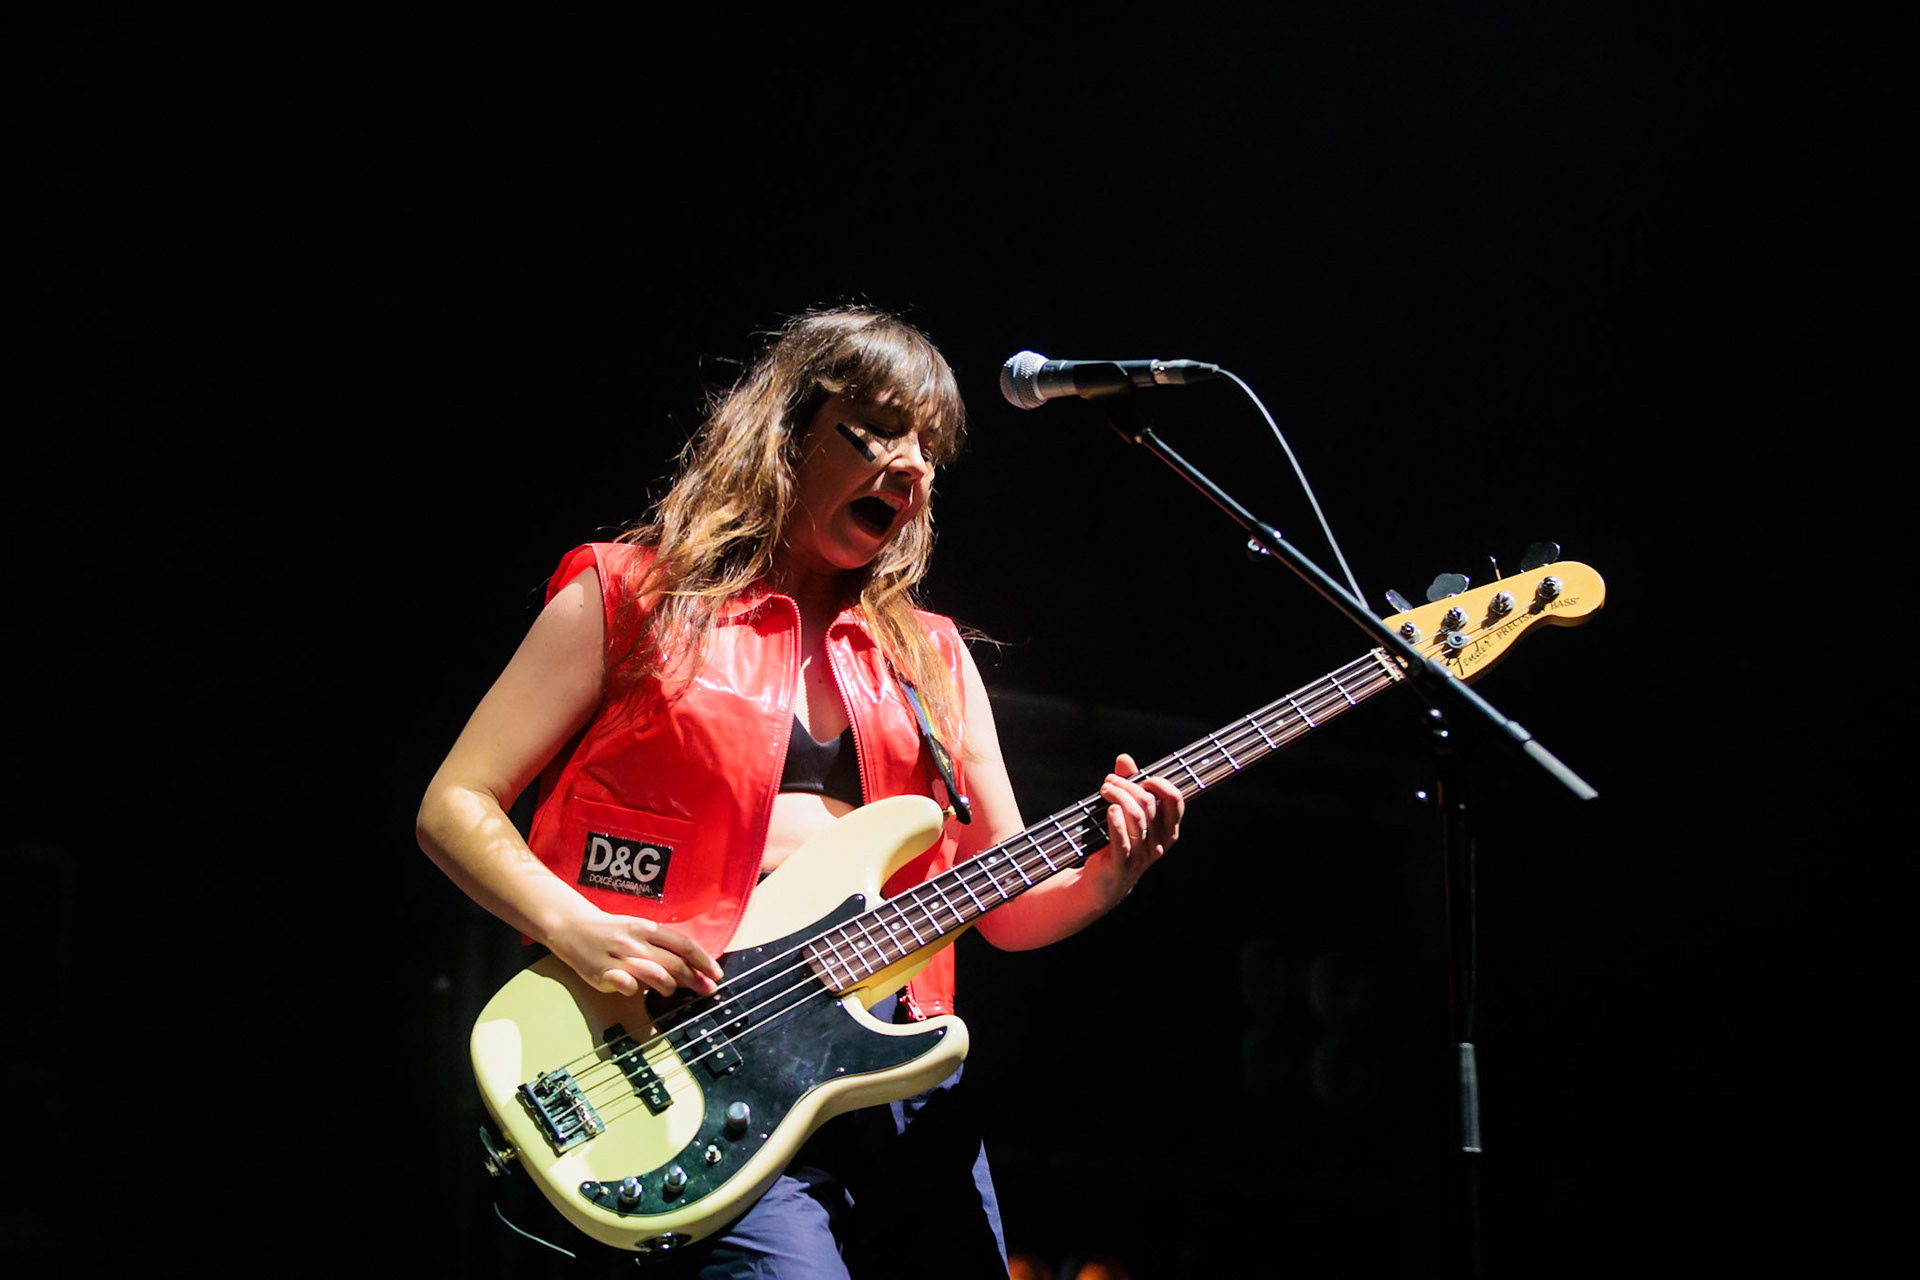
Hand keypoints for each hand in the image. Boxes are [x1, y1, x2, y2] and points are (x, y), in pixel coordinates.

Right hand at [549, 908, 724, 999]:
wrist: (574, 928)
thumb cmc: (613, 931)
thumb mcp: (640, 930)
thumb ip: (662, 946)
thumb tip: (691, 966)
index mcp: (648, 928)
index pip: (683, 944)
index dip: (703, 960)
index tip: (717, 973)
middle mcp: (636, 942)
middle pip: (673, 963)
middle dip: (695, 979)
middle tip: (709, 990)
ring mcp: (619, 957)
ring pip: (654, 973)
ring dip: (670, 986)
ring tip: (672, 992)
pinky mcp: (602, 972)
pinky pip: (624, 984)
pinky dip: (635, 989)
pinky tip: (638, 991)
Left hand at [1086, 752, 1183, 903]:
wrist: (1101, 885)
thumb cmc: (1115, 844)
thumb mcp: (1125, 812)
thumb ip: (1128, 785)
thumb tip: (1125, 758)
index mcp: (1167, 832)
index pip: (1175, 801)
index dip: (1159, 783)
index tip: (1141, 778)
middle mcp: (1159, 844)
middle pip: (1150, 804)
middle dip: (1128, 786)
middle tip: (1110, 782)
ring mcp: (1141, 856)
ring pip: (1136, 817)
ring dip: (1118, 796)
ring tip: (1104, 790)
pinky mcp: (1121, 865)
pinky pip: (1123, 840)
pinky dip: (1116, 822)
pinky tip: (1109, 810)